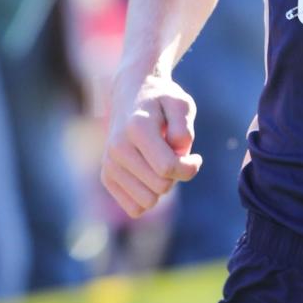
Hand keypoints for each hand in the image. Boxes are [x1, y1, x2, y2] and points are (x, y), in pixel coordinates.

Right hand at [101, 75, 201, 219]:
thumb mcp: (182, 104)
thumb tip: (177, 157)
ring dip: (162, 186)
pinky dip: (148, 197)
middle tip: (175, 156)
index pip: (167, 168)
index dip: (189, 167)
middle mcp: (118, 148)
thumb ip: (184, 130)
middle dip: (176, 175)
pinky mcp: (107, 177)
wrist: (130, 94)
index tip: (195, 157)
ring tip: (160, 163)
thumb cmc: (162, 101)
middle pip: (160, 187)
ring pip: (148, 202)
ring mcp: (109, 164)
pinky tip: (150, 176)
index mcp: (137, 128)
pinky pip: (135, 209)